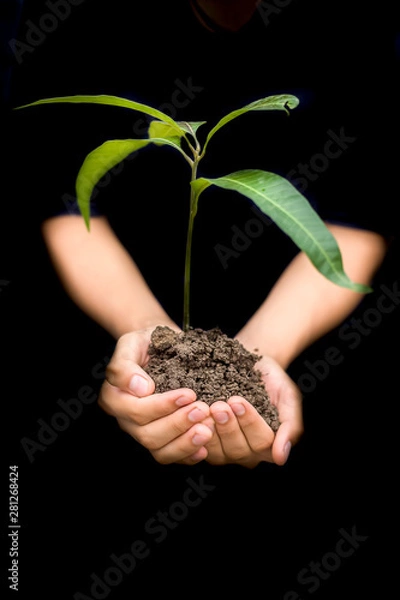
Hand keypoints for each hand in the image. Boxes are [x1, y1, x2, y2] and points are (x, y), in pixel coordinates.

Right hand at [98, 327, 214, 464]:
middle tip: (203, 410)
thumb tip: (139, 388)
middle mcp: (126, 420)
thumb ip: (125, 365)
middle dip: (178, 424)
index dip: (162, 406)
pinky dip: (189, 455)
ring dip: (185, 443)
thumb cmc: (147, 342)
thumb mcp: (131, 342)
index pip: (136, 411)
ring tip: (208, 429)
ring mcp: (144, 432)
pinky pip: (172, 456)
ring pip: (159, 451)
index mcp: (114, 398)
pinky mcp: (163, 440)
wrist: (165, 346)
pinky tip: (205, 446)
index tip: (188, 394)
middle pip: (148, 435)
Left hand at [203, 354, 303, 467]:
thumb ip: (290, 425)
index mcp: (270, 444)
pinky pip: (199, 447)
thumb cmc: (272, 382)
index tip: (237, 401)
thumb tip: (280, 457)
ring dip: (212, 430)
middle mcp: (248, 453)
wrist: (250, 366)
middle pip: (239, 450)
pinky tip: (192, 416)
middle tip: (219, 405)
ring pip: (218, 452)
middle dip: (228, 426)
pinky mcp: (206, 445)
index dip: (249, 422)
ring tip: (207, 409)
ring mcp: (226, 452)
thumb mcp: (287, 397)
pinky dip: (195, 432)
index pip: (262, 441)